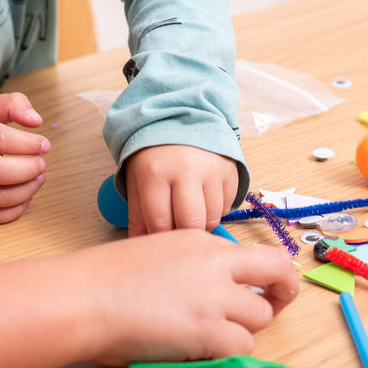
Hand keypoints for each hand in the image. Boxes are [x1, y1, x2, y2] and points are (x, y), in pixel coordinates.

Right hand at [81, 230, 298, 364]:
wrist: (80, 296)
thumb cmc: (103, 280)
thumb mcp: (155, 251)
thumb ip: (190, 266)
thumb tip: (213, 289)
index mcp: (201, 241)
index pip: (259, 252)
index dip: (272, 273)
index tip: (269, 287)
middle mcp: (214, 263)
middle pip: (277, 274)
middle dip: (282, 295)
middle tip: (271, 310)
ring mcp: (213, 296)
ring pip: (259, 318)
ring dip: (241, 331)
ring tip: (209, 338)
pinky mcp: (207, 330)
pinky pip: (241, 347)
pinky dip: (227, 355)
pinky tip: (200, 353)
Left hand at [123, 145, 238, 236]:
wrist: (181, 120)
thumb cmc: (155, 156)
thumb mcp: (137, 181)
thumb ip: (138, 217)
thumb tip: (143, 246)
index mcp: (155, 173)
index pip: (160, 223)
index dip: (160, 240)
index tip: (160, 244)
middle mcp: (186, 170)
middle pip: (191, 224)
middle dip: (184, 236)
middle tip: (178, 233)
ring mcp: (211, 170)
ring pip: (212, 219)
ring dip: (201, 224)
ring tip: (189, 213)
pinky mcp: (230, 171)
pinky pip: (226, 207)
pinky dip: (215, 211)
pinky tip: (203, 200)